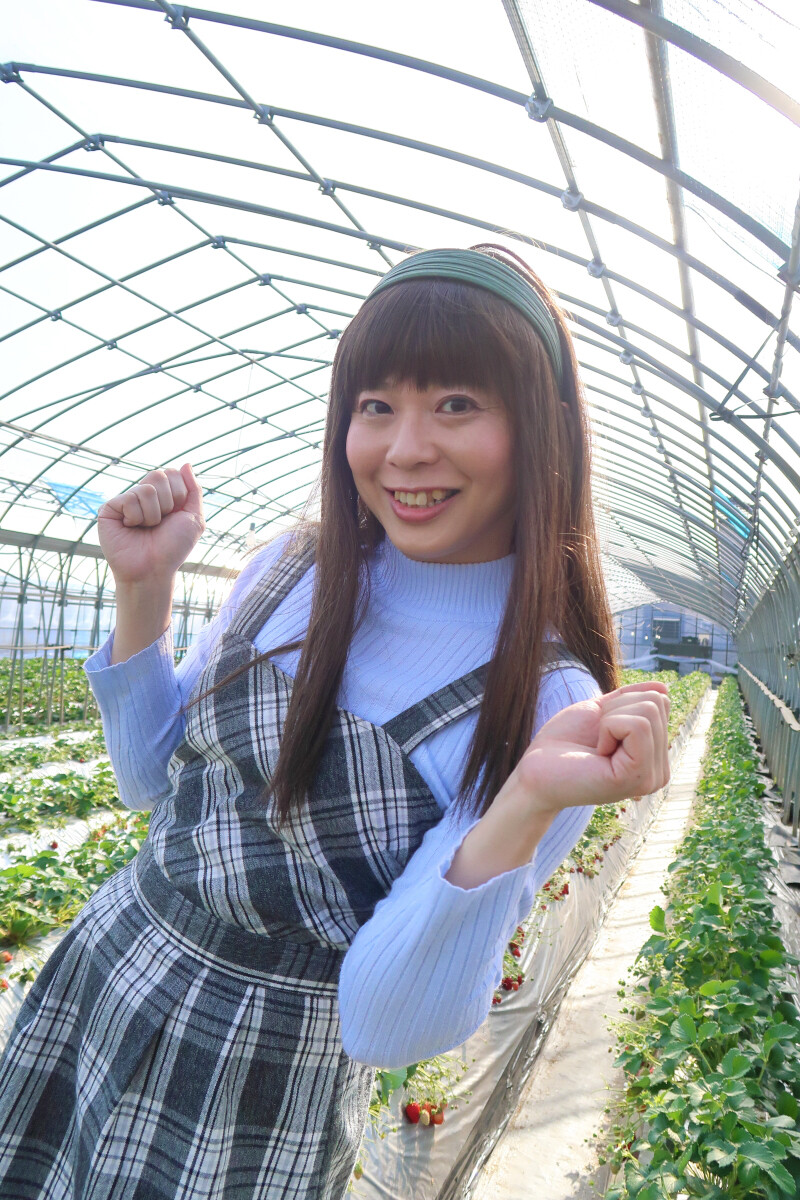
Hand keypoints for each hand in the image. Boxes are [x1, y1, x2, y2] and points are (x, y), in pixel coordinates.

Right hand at [96, 463, 205, 584]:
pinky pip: (129, 499)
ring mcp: (125, 500)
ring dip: (152, 515)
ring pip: (146, 489)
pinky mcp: (109, 508)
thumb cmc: (173, 547)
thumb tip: (187, 464)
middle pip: (159, 475)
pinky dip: (136, 517)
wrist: (153, 570)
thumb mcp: (194, 518)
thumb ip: (193, 490)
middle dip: (167, 503)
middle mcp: (143, 494)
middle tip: (159, 523)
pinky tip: (130, 528)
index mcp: (163, 494)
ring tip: (145, 528)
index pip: (172, 473)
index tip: (174, 515)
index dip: (179, 495)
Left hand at [512, 680, 670, 817]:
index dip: (622, 703)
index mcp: (654, 757)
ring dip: (611, 719)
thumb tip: (664, 687)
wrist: (536, 771)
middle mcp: (659, 772)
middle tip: (596, 738)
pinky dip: (609, 727)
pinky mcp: (637, 777)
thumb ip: (632, 699)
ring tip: (597, 746)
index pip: (660, 701)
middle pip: (657, 703)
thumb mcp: (602, 712)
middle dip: (616, 709)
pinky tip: (598, 753)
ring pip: (649, 710)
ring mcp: (651, 777)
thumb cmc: (564, 743)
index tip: (601, 730)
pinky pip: (638, 725)